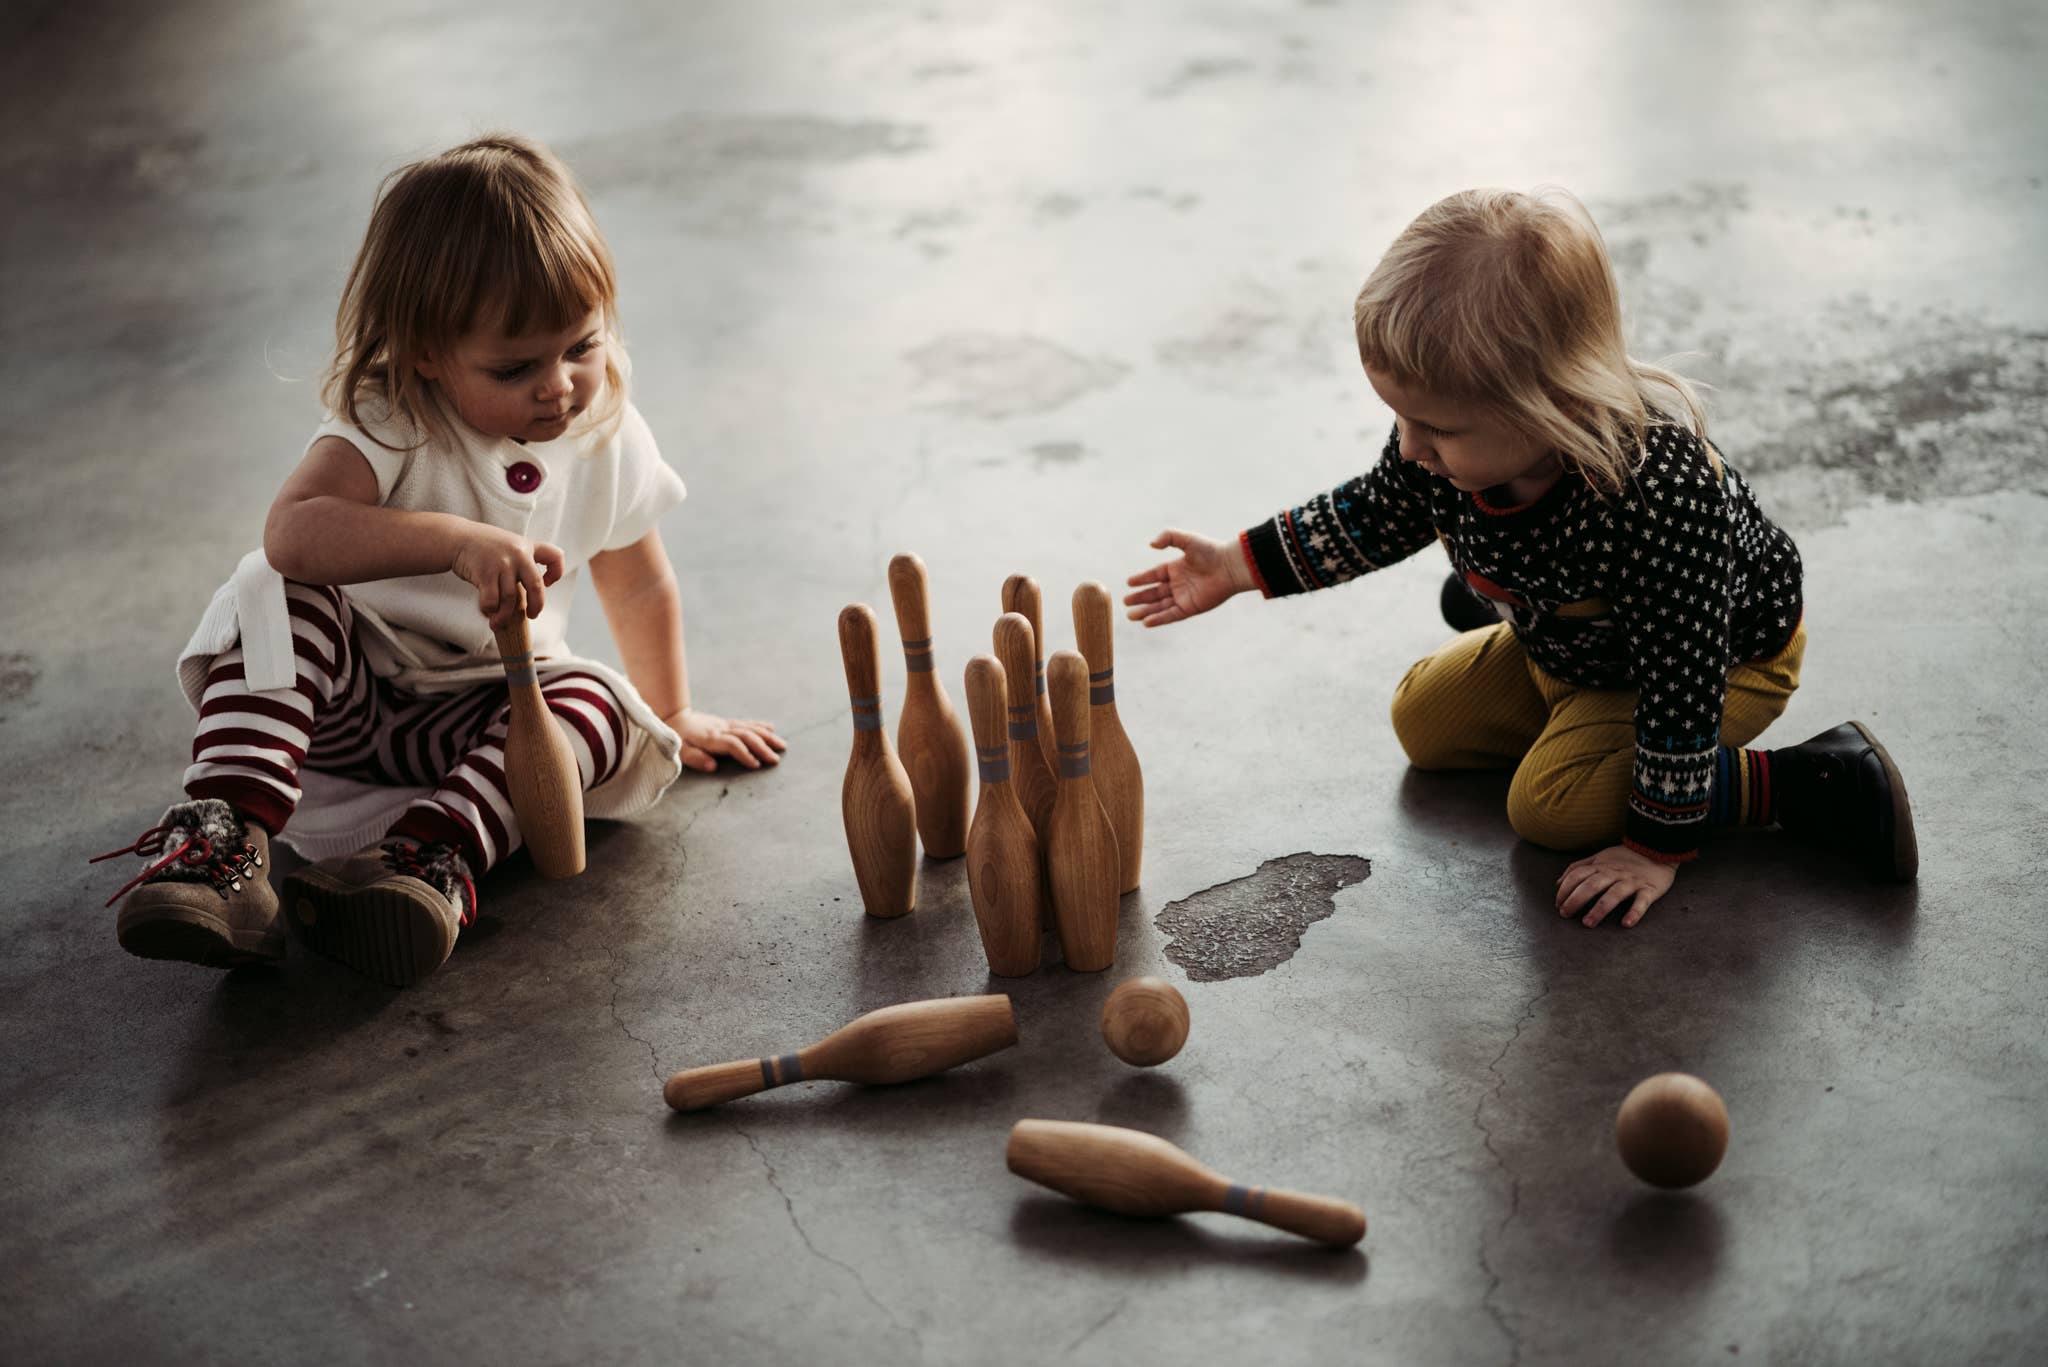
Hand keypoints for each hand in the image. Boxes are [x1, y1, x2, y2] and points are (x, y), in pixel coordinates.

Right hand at [451, 524, 564, 630]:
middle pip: (536, 586)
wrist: (456, 537)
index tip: (549, 582)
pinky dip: (489, 610)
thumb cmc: (483, 546)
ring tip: (498, 624)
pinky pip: (492, 600)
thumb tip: (528, 594)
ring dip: (504, 616)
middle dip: (536, 605)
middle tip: (532, 616)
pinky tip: (486, 612)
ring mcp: (502, 564)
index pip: (555, 556)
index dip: (557, 572)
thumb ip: (521, 561)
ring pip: (511, 598)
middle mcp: (518, 554)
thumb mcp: (509, 545)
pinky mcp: (485, 573)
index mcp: (527, 547)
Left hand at [667, 708, 785, 772]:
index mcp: (710, 738)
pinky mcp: (726, 722)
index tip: (756, 765)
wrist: (673, 717)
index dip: (745, 754)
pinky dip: (759, 726)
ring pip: (750, 728)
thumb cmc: (676, 738)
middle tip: (775, 759)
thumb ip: (696, 759)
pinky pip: (746, 723)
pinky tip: (770, 729)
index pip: (732, 745)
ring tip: (782, 746)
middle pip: (746, 736)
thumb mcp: (680, 751)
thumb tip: (713, 767)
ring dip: (767, 737)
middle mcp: (721, 729)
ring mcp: (725, 724)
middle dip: (762, 747)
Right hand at [1123, 528, 1256, 627]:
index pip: (1155, 575)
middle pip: (1155, 593)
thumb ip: (1168, 538)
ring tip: (1130, 615)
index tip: (1128, 583)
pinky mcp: (1191, 608)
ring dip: (1145, 611)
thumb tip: (1150, 544)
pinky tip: (1146, 621)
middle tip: (1125, 602)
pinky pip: (1171, 615)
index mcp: (1176, 568)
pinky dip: (1159, 618)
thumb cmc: (1211, 551)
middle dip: (1140, 598)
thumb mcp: (1187, 540)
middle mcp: (1179, 584)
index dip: (1142, 579)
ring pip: (1160, 606)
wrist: (1230, 567)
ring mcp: (1184, 597)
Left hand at [1555, 845, 1677, 928]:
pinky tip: (1626, 923)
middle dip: (1576, 900)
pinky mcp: (1649, 889)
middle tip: (1565, 914)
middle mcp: (1614, 873)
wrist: (1658, 849)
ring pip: (1614, 894)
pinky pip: (1642, 901)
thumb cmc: (1624, 858)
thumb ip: (1579, 868)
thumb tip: (1558, 883)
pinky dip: (1634, 912)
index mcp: (1601, 866)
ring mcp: (1632, 881)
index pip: (1577, 875)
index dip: (1565, 889)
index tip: (1557, 904)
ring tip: (1588, 923)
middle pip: (1591, 885)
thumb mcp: (1599, 858)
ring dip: (1599, 909)